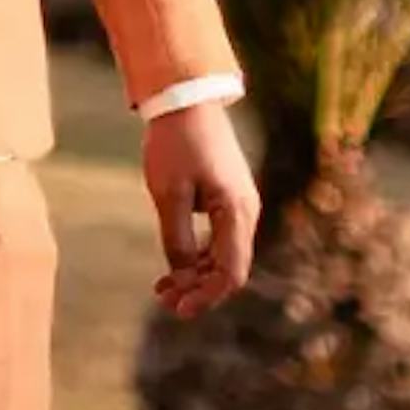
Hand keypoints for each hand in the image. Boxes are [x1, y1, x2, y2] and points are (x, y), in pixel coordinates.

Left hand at [142, 99, 261, 317]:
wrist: (186, 100)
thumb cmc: (176, 144)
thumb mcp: (168, 194)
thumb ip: (176, 239)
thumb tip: (181, 276)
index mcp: (237, 212)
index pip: (230, 273)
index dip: (206, 296)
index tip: (178, 309)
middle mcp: (245, 213)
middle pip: (229, 268)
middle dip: (199, 289)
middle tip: (164, 302)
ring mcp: (238, 205)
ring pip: (223, 255)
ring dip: (196, 275)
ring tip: (163, 289)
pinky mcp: (227, 198)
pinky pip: (218, 239)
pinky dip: (197, 255)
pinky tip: (174, 266)